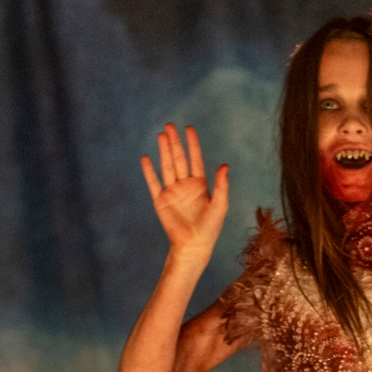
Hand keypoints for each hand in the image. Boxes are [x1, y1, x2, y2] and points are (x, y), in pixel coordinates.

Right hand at [140, 123, 228, 257]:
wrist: (194, 245)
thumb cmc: (210, 228)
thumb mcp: (220, 205)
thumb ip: (222, 185)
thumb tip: (224, 165)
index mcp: (200, 184)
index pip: (195, 158)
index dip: (192, 143)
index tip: (189, 128)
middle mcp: (185, 185)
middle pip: (179, 158)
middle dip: (175, 142)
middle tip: (170, 125)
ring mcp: (172, 192)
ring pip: (167, 166)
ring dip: (164, 151)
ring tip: (161, 135)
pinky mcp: (160, 201)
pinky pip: (153, 183)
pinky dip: (149, 171)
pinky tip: (146, 158)